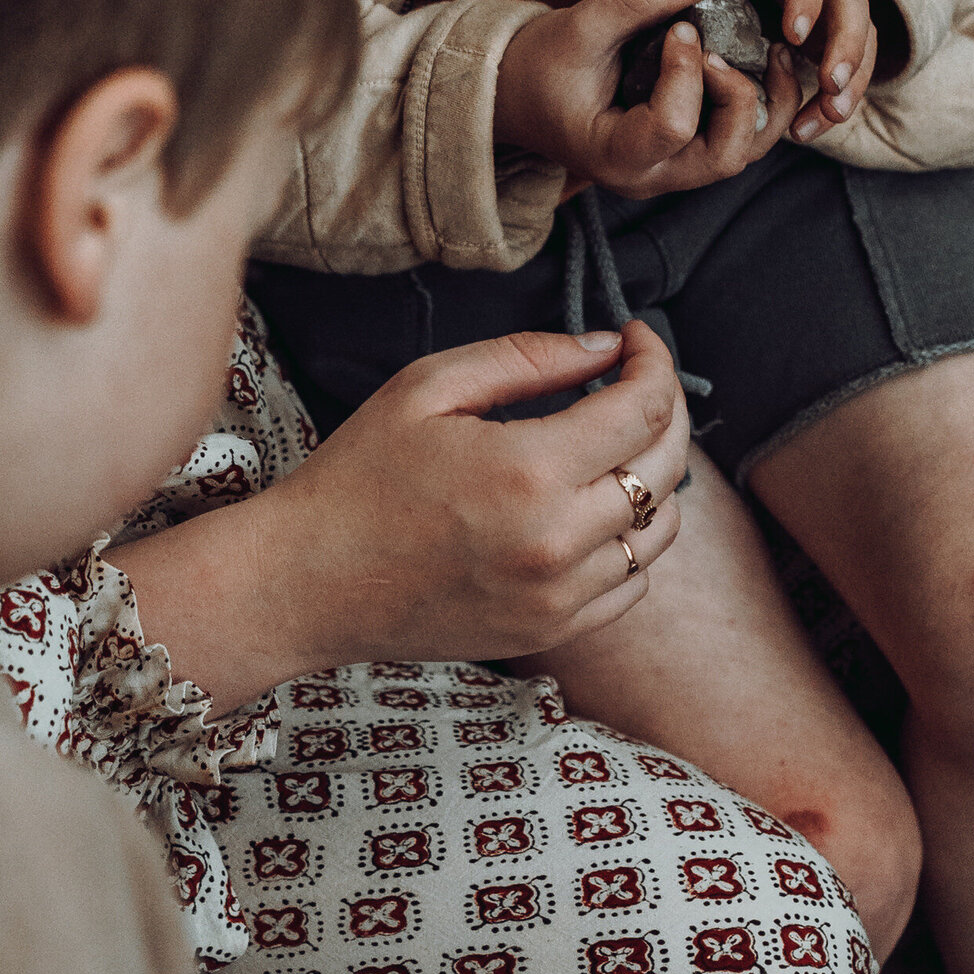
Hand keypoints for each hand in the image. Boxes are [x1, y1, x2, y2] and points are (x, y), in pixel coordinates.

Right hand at [249, 319, 689, 671]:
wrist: (307, 583)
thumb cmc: (356, 477)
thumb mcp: (428, 388)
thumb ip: (526, 358)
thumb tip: (605, 347)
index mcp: (529, 471)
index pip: (644, 409)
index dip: (654, 362)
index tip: (637, 340)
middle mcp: (557, 542)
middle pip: (666, 467)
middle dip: (667, 411)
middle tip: (637, 383)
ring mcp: (558, 597)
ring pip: (660, 532)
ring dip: (656, 479)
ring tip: (616, 448)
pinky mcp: (549, 633)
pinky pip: (632, 585)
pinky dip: (632, 542)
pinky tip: (596, 512)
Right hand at [494, 0, 802, 191]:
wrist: (521, 93)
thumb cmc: (540, 64)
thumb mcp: (579, 25)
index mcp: (614, 155)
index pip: (672, 126)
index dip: (686, 71)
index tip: (680, 28)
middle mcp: (650, 176)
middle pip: (724, 156)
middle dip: (738, 98)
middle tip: (722, 52)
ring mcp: (672, 172)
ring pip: (744, 154)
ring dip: (765, 105)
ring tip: (771, 52)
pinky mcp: (686, 155)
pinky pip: (740, 141)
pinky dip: (760, 106)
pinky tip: (765, 61)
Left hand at [592, 0, 878, 144]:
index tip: (791, 30)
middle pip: (852, 5)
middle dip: (845, 46)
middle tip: (829, 83)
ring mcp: (831, 5)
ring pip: (861, 41)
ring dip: (850, 82)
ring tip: (826, 117)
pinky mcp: (830, 34)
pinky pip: (849, 67)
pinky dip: (836, 99)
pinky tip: (808, 130)